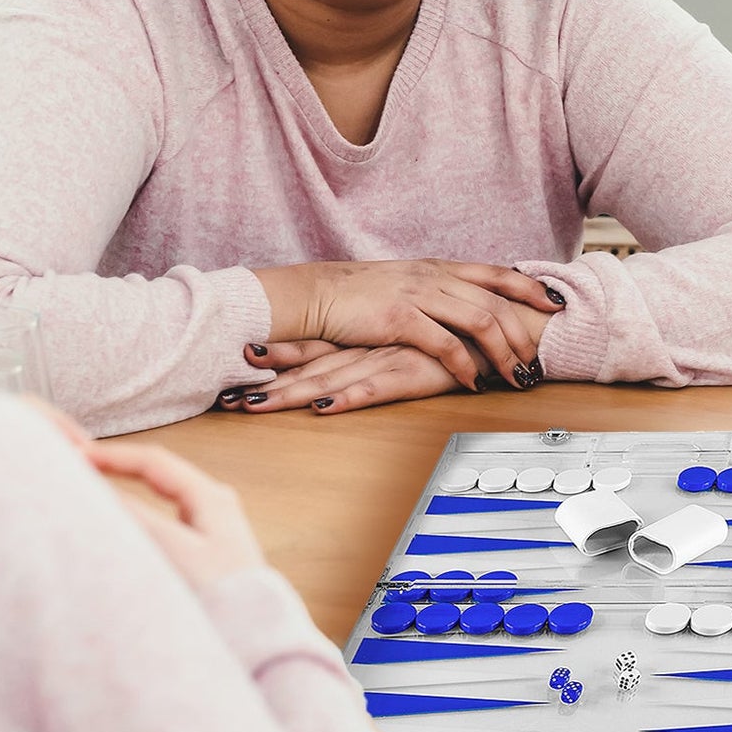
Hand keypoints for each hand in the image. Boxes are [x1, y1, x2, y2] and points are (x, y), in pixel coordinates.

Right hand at [91, 440, 266, 589]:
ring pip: (158, 499)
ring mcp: (209, 530)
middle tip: (77, 464)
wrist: (257, 644)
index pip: (153, 462)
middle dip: (117, 467)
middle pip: (156, 475)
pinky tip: (118, 525)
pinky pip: (161, 524)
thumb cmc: (225, 598)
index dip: (113, 455)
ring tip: (90, 487)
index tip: (75, 453)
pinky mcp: (202, 556)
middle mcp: (213, 505)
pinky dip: (135, 517)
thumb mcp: (177, 552)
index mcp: (212, 496)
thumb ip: (137, 518)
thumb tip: (98, 490)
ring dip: (125, 491)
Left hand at [229, 340, 463, 413]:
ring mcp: (388, 357)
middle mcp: (369, 344)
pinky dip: (347, 397)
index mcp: (366, 336)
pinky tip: (322, 407)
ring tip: (252, 405)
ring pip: (330, 378)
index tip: (233, 364)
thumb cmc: (458, 338)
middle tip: (226, 397)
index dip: (273, 355)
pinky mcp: (413, 372)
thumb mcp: (411, 342)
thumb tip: (351, 365)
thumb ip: (381, 350)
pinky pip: (375, 388)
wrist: (505, 324)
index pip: (310, 346)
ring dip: (290, 393)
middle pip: (308, 365)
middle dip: (266, 383)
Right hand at [256, 261, 560, 389]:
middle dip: (524, 330)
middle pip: (495, 299)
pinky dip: (465, 366)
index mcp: (436, 267)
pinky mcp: (400, 319)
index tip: (555, 302)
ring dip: (503, 352)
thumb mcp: (403, 284)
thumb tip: (462, 307)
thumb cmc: (356, 295)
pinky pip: (445, 344)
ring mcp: (418, 295)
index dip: (529, 287)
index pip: (495, 273)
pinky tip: (473, 382)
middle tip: (539, 358)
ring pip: (478, 320)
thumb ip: (434, 291)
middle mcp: (433, 276)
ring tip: (516, 377)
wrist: (315, 294)